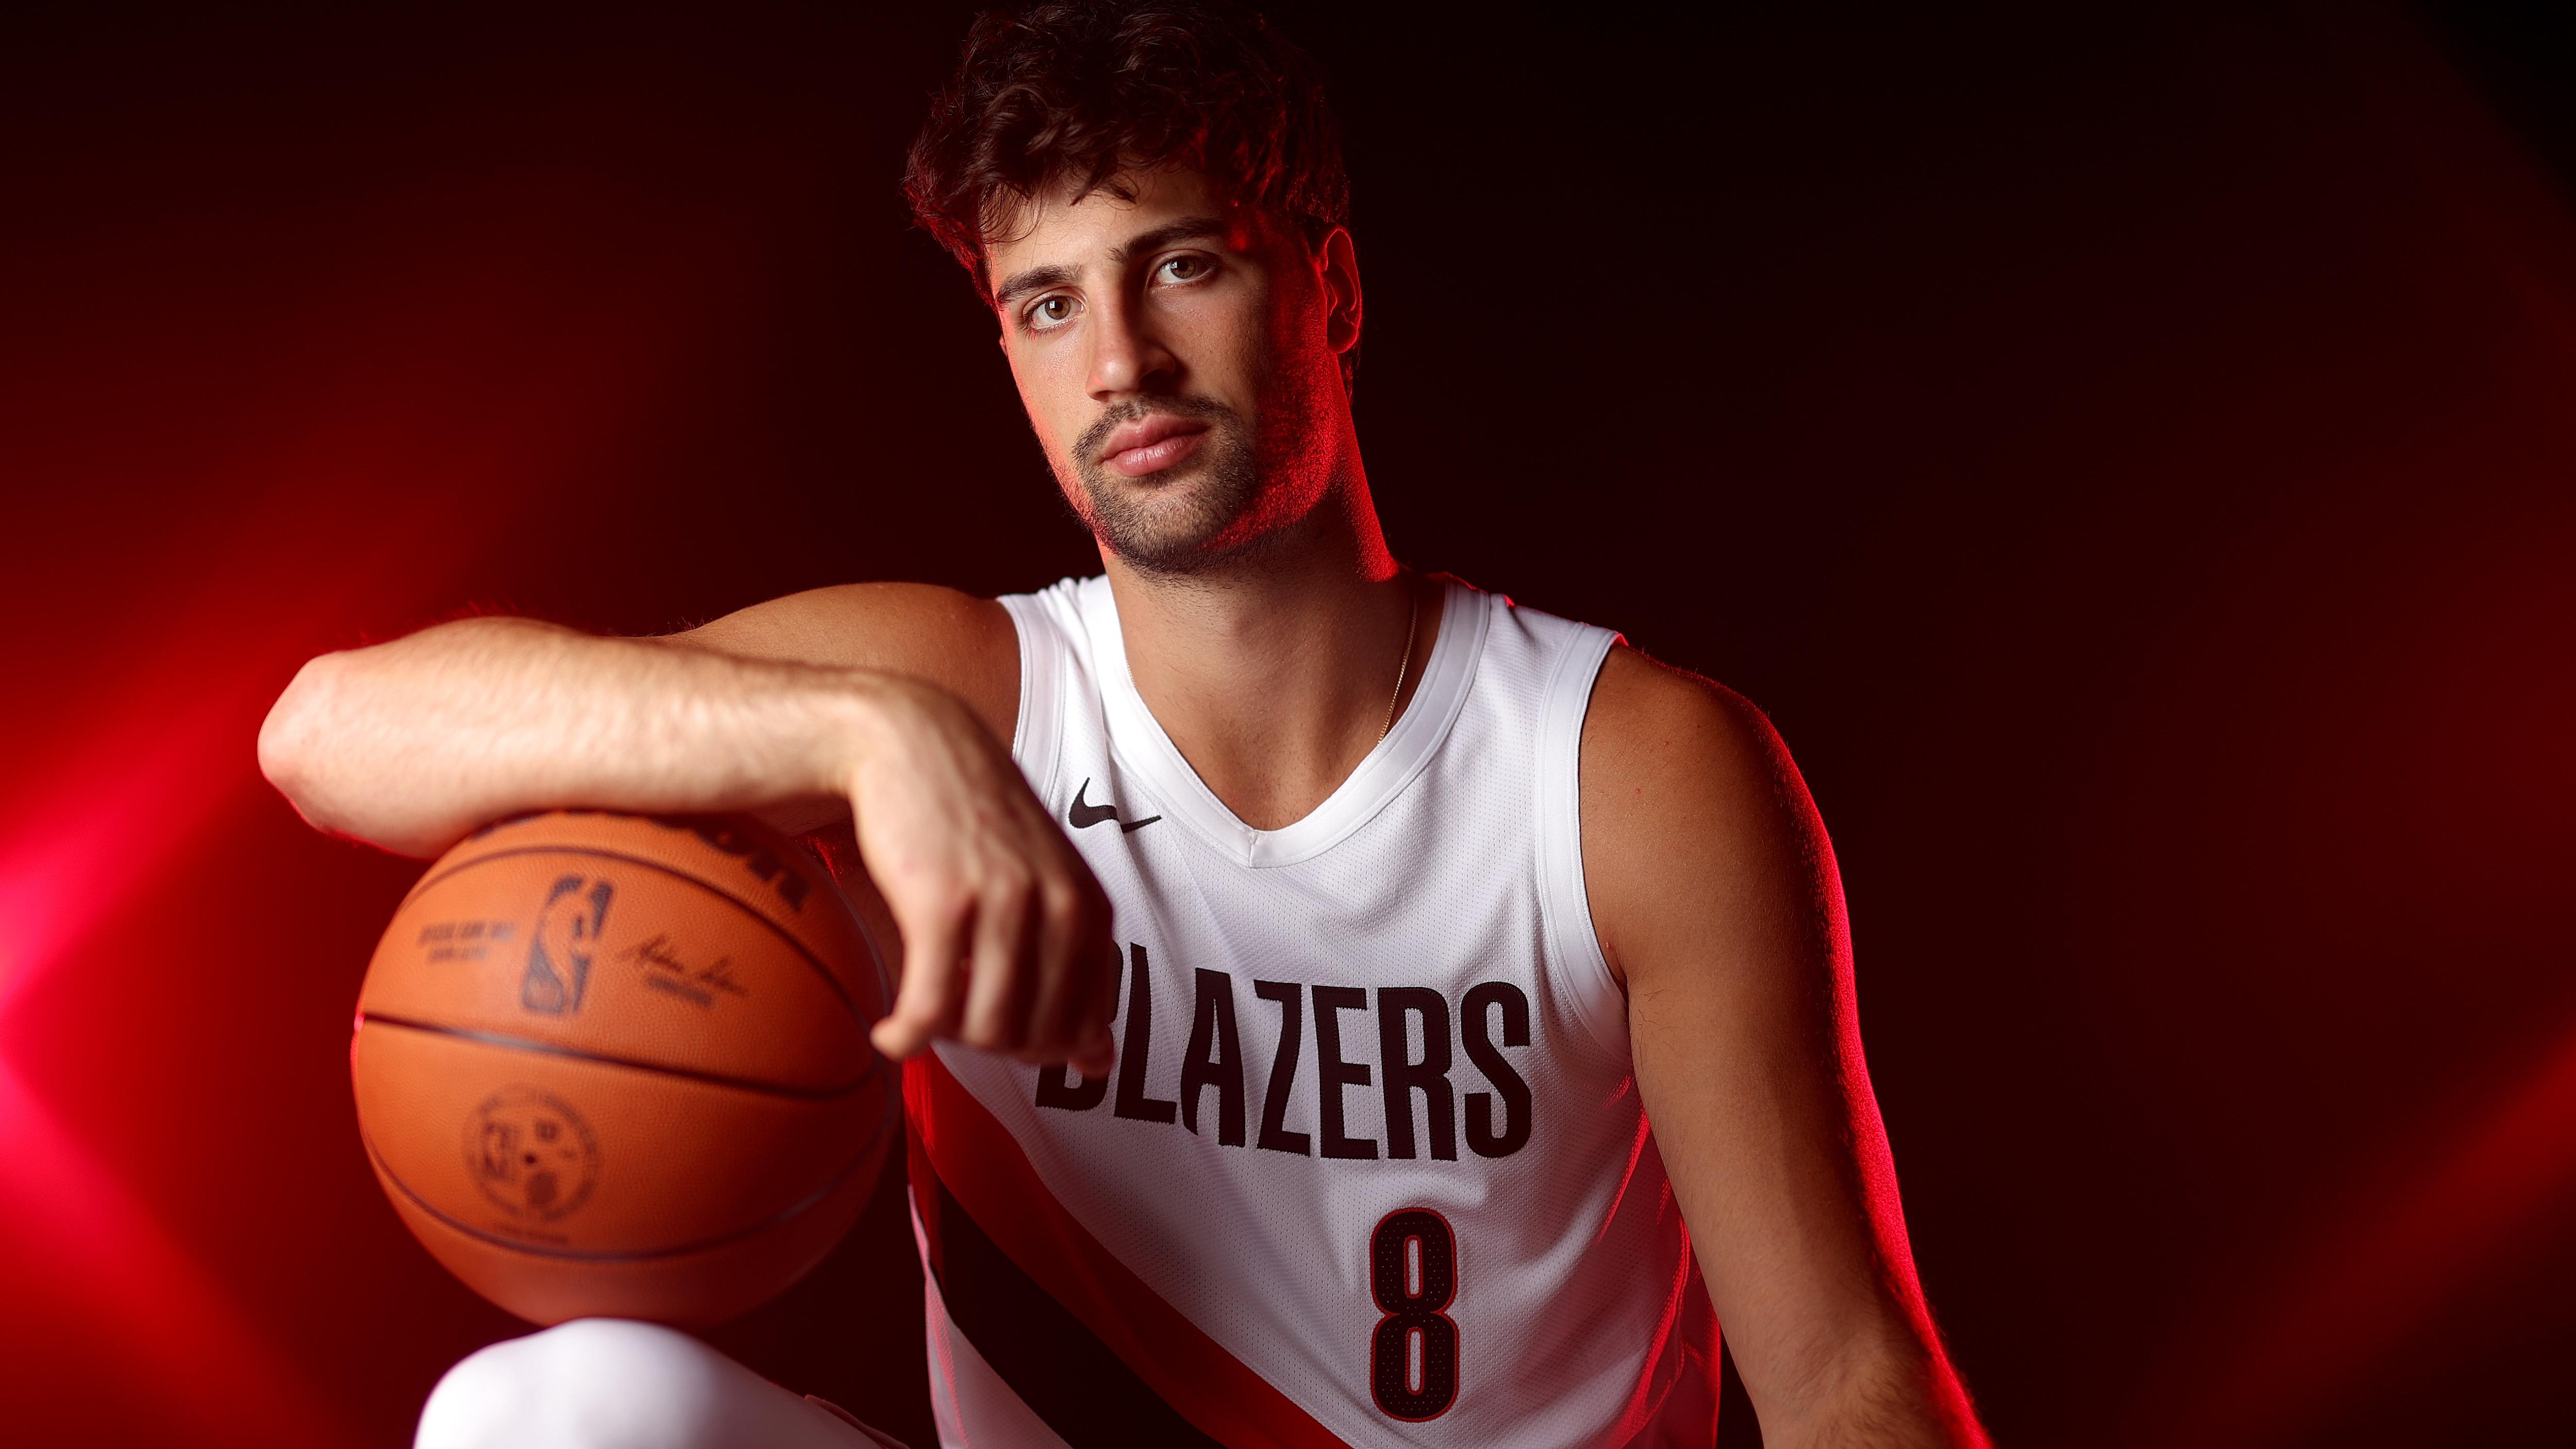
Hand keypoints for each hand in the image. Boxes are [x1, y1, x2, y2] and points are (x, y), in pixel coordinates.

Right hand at [841, 677, 1116, 1074]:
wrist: (912, 744)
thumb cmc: (976, 824)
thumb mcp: (1047, 885)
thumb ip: (1078, 971)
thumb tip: (1099, 1066)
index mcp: (1089, 907)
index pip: (1084, 1027)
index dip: (1039, 1049)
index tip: (1000, 1032)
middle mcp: (1058, 906)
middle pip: (1034, 1039)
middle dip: (992, 1049)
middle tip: (955, 1021)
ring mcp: (1002, 905)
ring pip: (986, 1031)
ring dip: (947, 1043)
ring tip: (924, 1018)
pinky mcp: (940, 906)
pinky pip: (928, 1012)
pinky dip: (906, 1038)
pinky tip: (890, 1034)